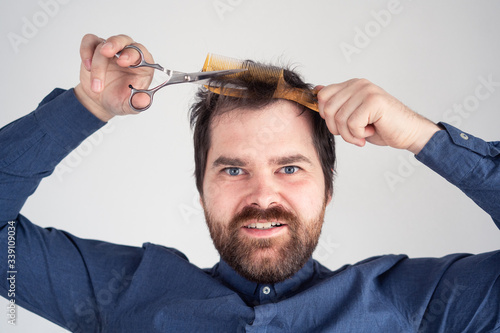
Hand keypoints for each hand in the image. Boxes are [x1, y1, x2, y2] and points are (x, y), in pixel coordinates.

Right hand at [74, 34, 154, 120]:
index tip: (122, 62)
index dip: (132, 54)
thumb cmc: (119, 101)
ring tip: (96, 85)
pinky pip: (89, 41)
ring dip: (97, 64)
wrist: (100, 102)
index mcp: (142, 65)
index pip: (141, 53)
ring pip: (104, 44)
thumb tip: (144, 100)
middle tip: (105, 52)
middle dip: (114, 44)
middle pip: (123, 40)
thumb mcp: (130, 106)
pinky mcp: (95, 49)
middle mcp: (128, 53)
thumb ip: (138, 103)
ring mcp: (111, 50)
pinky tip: (87, 66)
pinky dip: (85, 51)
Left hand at [316, 79, 440, 153]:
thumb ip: (337, 103)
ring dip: (349, 134)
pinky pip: (352, 124)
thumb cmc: (381, 126)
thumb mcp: (353, 115)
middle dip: (337, 128)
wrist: (408, 132)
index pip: (322, 96)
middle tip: (353, 133)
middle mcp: (358, 84)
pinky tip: (371, 131)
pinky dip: (359, 135)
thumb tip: (316, 90)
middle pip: (328, 109)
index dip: (326, 115)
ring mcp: (366, 91)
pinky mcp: (373, 101)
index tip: (341, 124)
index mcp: (352, 85)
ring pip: (339, 119)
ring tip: (363, 133)